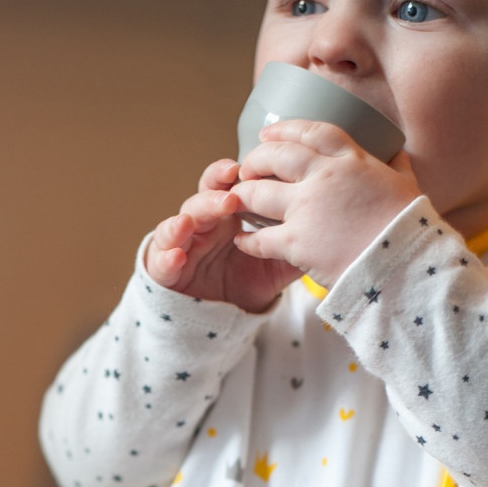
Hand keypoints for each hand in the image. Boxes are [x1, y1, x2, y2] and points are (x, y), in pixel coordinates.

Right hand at [145, 159, 301, 312]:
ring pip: (180, 223)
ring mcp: (181, 245)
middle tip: (229, 191)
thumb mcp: (271, 267)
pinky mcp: (164, 270)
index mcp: (226, 217)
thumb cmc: (238, 284)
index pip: (227, 187)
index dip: (231, 175)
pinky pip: (162, 261)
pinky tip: (177, 256)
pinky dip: (167, 257)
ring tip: (194, 220)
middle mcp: (202, 225)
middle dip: (213, 191)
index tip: (244, 168)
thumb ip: (291, 249)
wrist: (214, 318)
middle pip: (203, 197)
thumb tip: (325, 233)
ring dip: (187, 220)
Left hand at [233, 120, 421, 288]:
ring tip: (236, 200)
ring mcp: (306, 208)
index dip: (285, 129)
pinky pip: (258, 238)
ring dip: (242, 196)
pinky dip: (247, 240)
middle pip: (276, 156)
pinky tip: (242, 240)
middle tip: (246, 168)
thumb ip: (395, 166)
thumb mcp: (406, 184)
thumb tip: (397, 153)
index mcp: (352, 161)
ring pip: (258, 193)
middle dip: (255, 159)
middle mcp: (324, 177)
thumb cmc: (408, 226)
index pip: (313, 133)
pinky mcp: (295, 241)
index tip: (267, 132)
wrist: (402, 262)